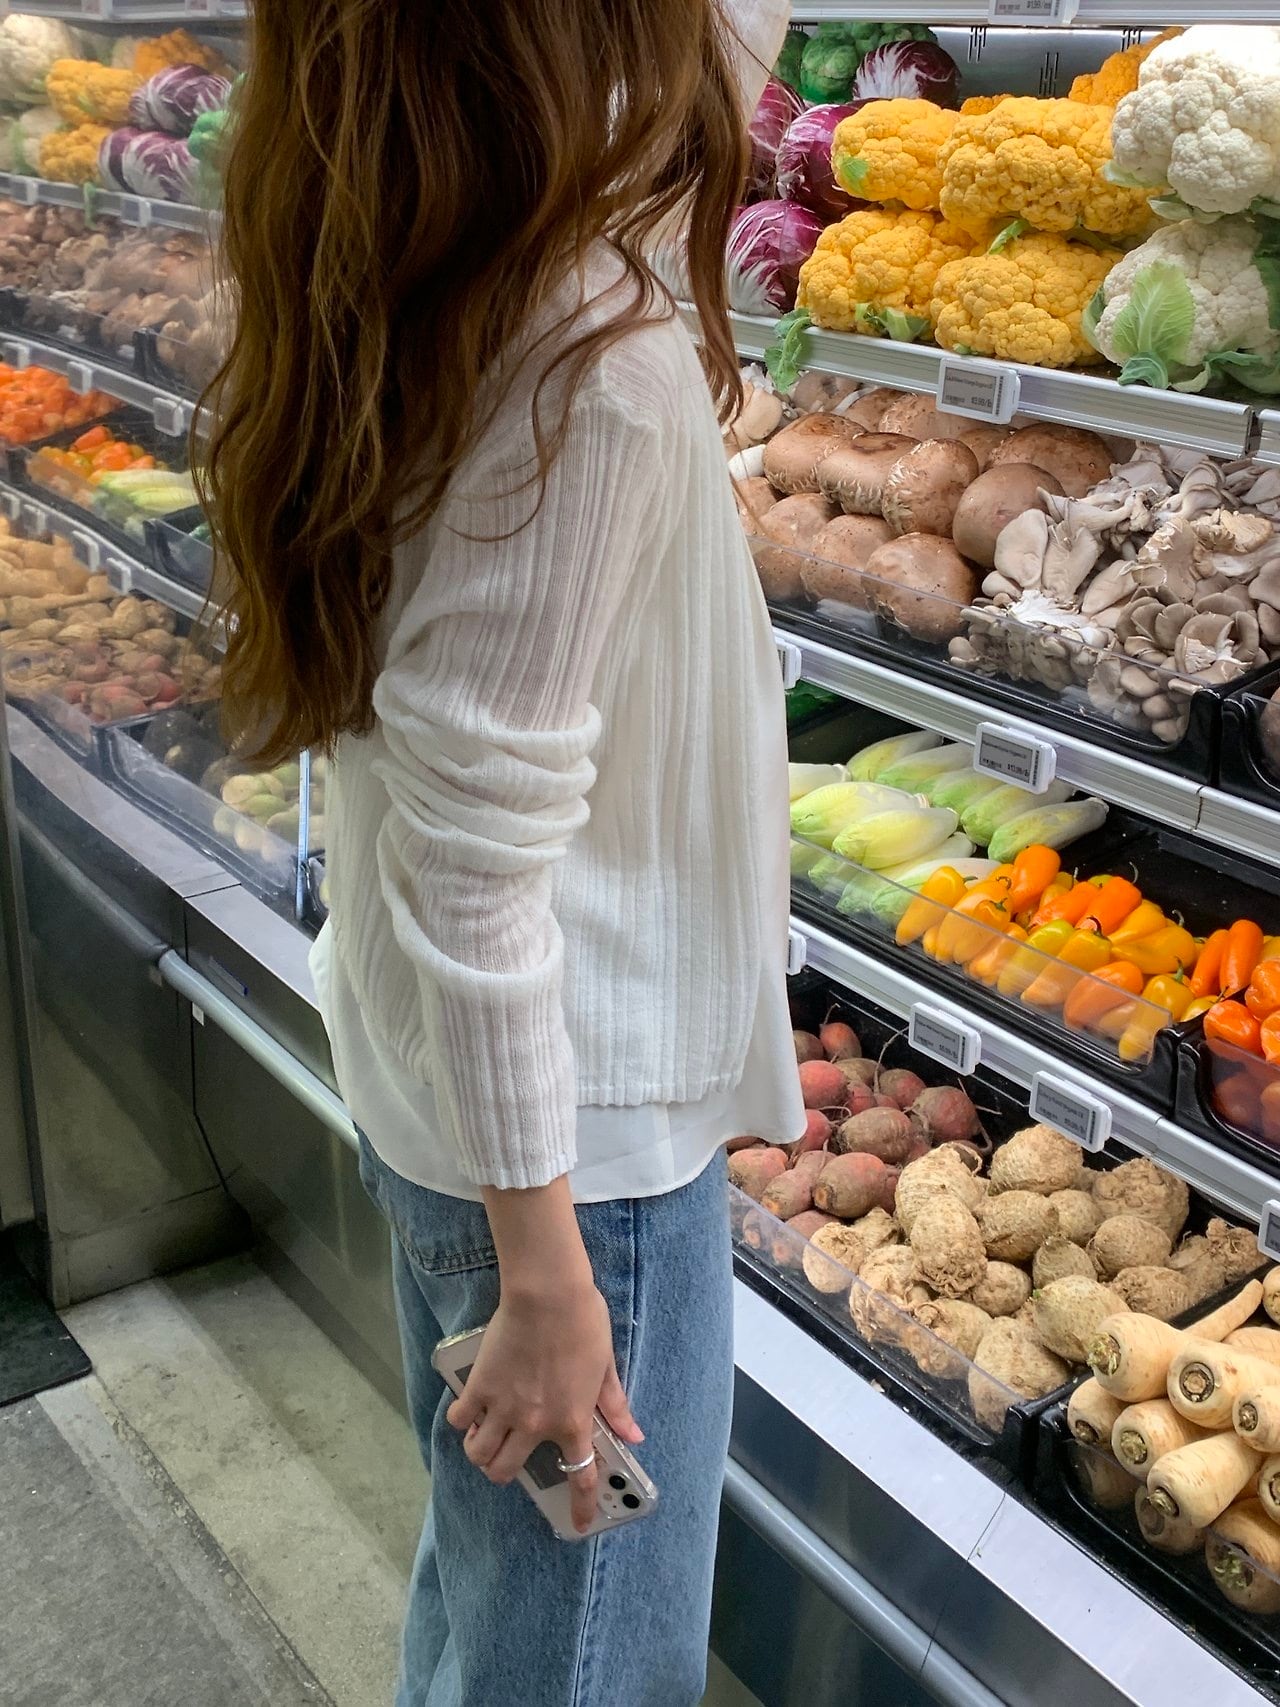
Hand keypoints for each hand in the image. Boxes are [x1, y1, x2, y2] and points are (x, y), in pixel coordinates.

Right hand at [446, 1280, 641, 1532]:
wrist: (548, 1294)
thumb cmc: (583, 1323)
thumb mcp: (606, 1366)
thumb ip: (614, 1405)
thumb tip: (634, 1435)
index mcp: (572, 1421)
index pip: (578, 1476)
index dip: (578, 1507)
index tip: (577, 1526)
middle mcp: (535, 1423)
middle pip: (506, 1471)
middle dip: (503, 1474)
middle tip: (506, 1460)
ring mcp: (504, 1407)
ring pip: (479, 1454)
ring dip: (480, 1454)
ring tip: (484, 1441)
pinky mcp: (480, 1387)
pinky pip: (459, 1419)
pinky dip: (462, 1420)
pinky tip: (469, 1410)